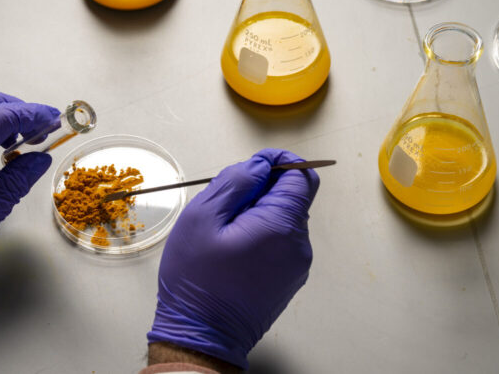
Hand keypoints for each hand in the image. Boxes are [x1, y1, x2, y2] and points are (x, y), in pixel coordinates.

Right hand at [147, 148, 319, 369]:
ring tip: (225, 231)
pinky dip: (262, 234)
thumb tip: (259, 165)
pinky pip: (282, 242)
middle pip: (293, 197)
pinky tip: (234, 248)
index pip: (301, 176)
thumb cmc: (197, 282)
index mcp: (281, 226)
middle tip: (227, 202)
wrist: (202, 337)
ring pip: (286, 219)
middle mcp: (297, 245)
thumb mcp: (202, 217)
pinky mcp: (289, 278)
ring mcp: (297, 265)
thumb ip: (235, 182)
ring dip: (260, 212)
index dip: (279, 162)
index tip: (255, 164)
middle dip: (264, 189)